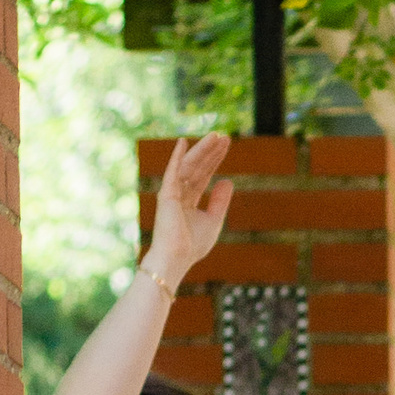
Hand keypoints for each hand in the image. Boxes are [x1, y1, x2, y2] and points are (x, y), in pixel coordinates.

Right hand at [145, 132, 232, 283]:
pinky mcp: (166, 195)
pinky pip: (173, 172)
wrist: (177, 258)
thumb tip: (228, 180)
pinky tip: (184, 142)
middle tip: (224, 136)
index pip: (204, 174)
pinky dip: (178, 157)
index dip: (215, 159)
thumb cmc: (193, 245)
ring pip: (189, 166)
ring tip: (216, 136)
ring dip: (202, 150)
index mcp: (189, 199)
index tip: (226, 145)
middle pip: (198, 167)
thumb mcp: (214, 220)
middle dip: (211, 151)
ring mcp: (172, 192)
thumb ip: (220, 200)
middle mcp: (180, 192)